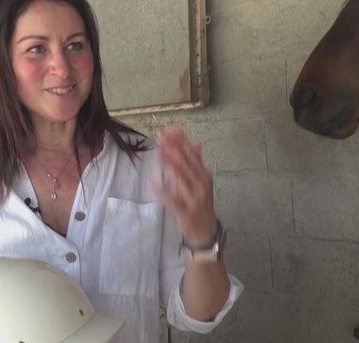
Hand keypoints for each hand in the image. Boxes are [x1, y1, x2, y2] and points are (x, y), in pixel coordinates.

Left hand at [153, 125, 216, 245]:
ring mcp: (194, 197)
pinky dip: (163, 191)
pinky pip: (172, 199)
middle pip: (186, 163)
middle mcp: (201, 184)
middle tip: (161, 135)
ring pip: (180, 178)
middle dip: (173, 148)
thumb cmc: (200, 203)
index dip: (181, 141)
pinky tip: (153, 182)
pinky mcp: (185, 210)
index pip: (192, 154)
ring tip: (159, 151)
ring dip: (169, 164)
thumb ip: (197, 162)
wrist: (206, 230)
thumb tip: (197, 142)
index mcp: (204, 175)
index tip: (170, 128)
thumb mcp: (201, 181)